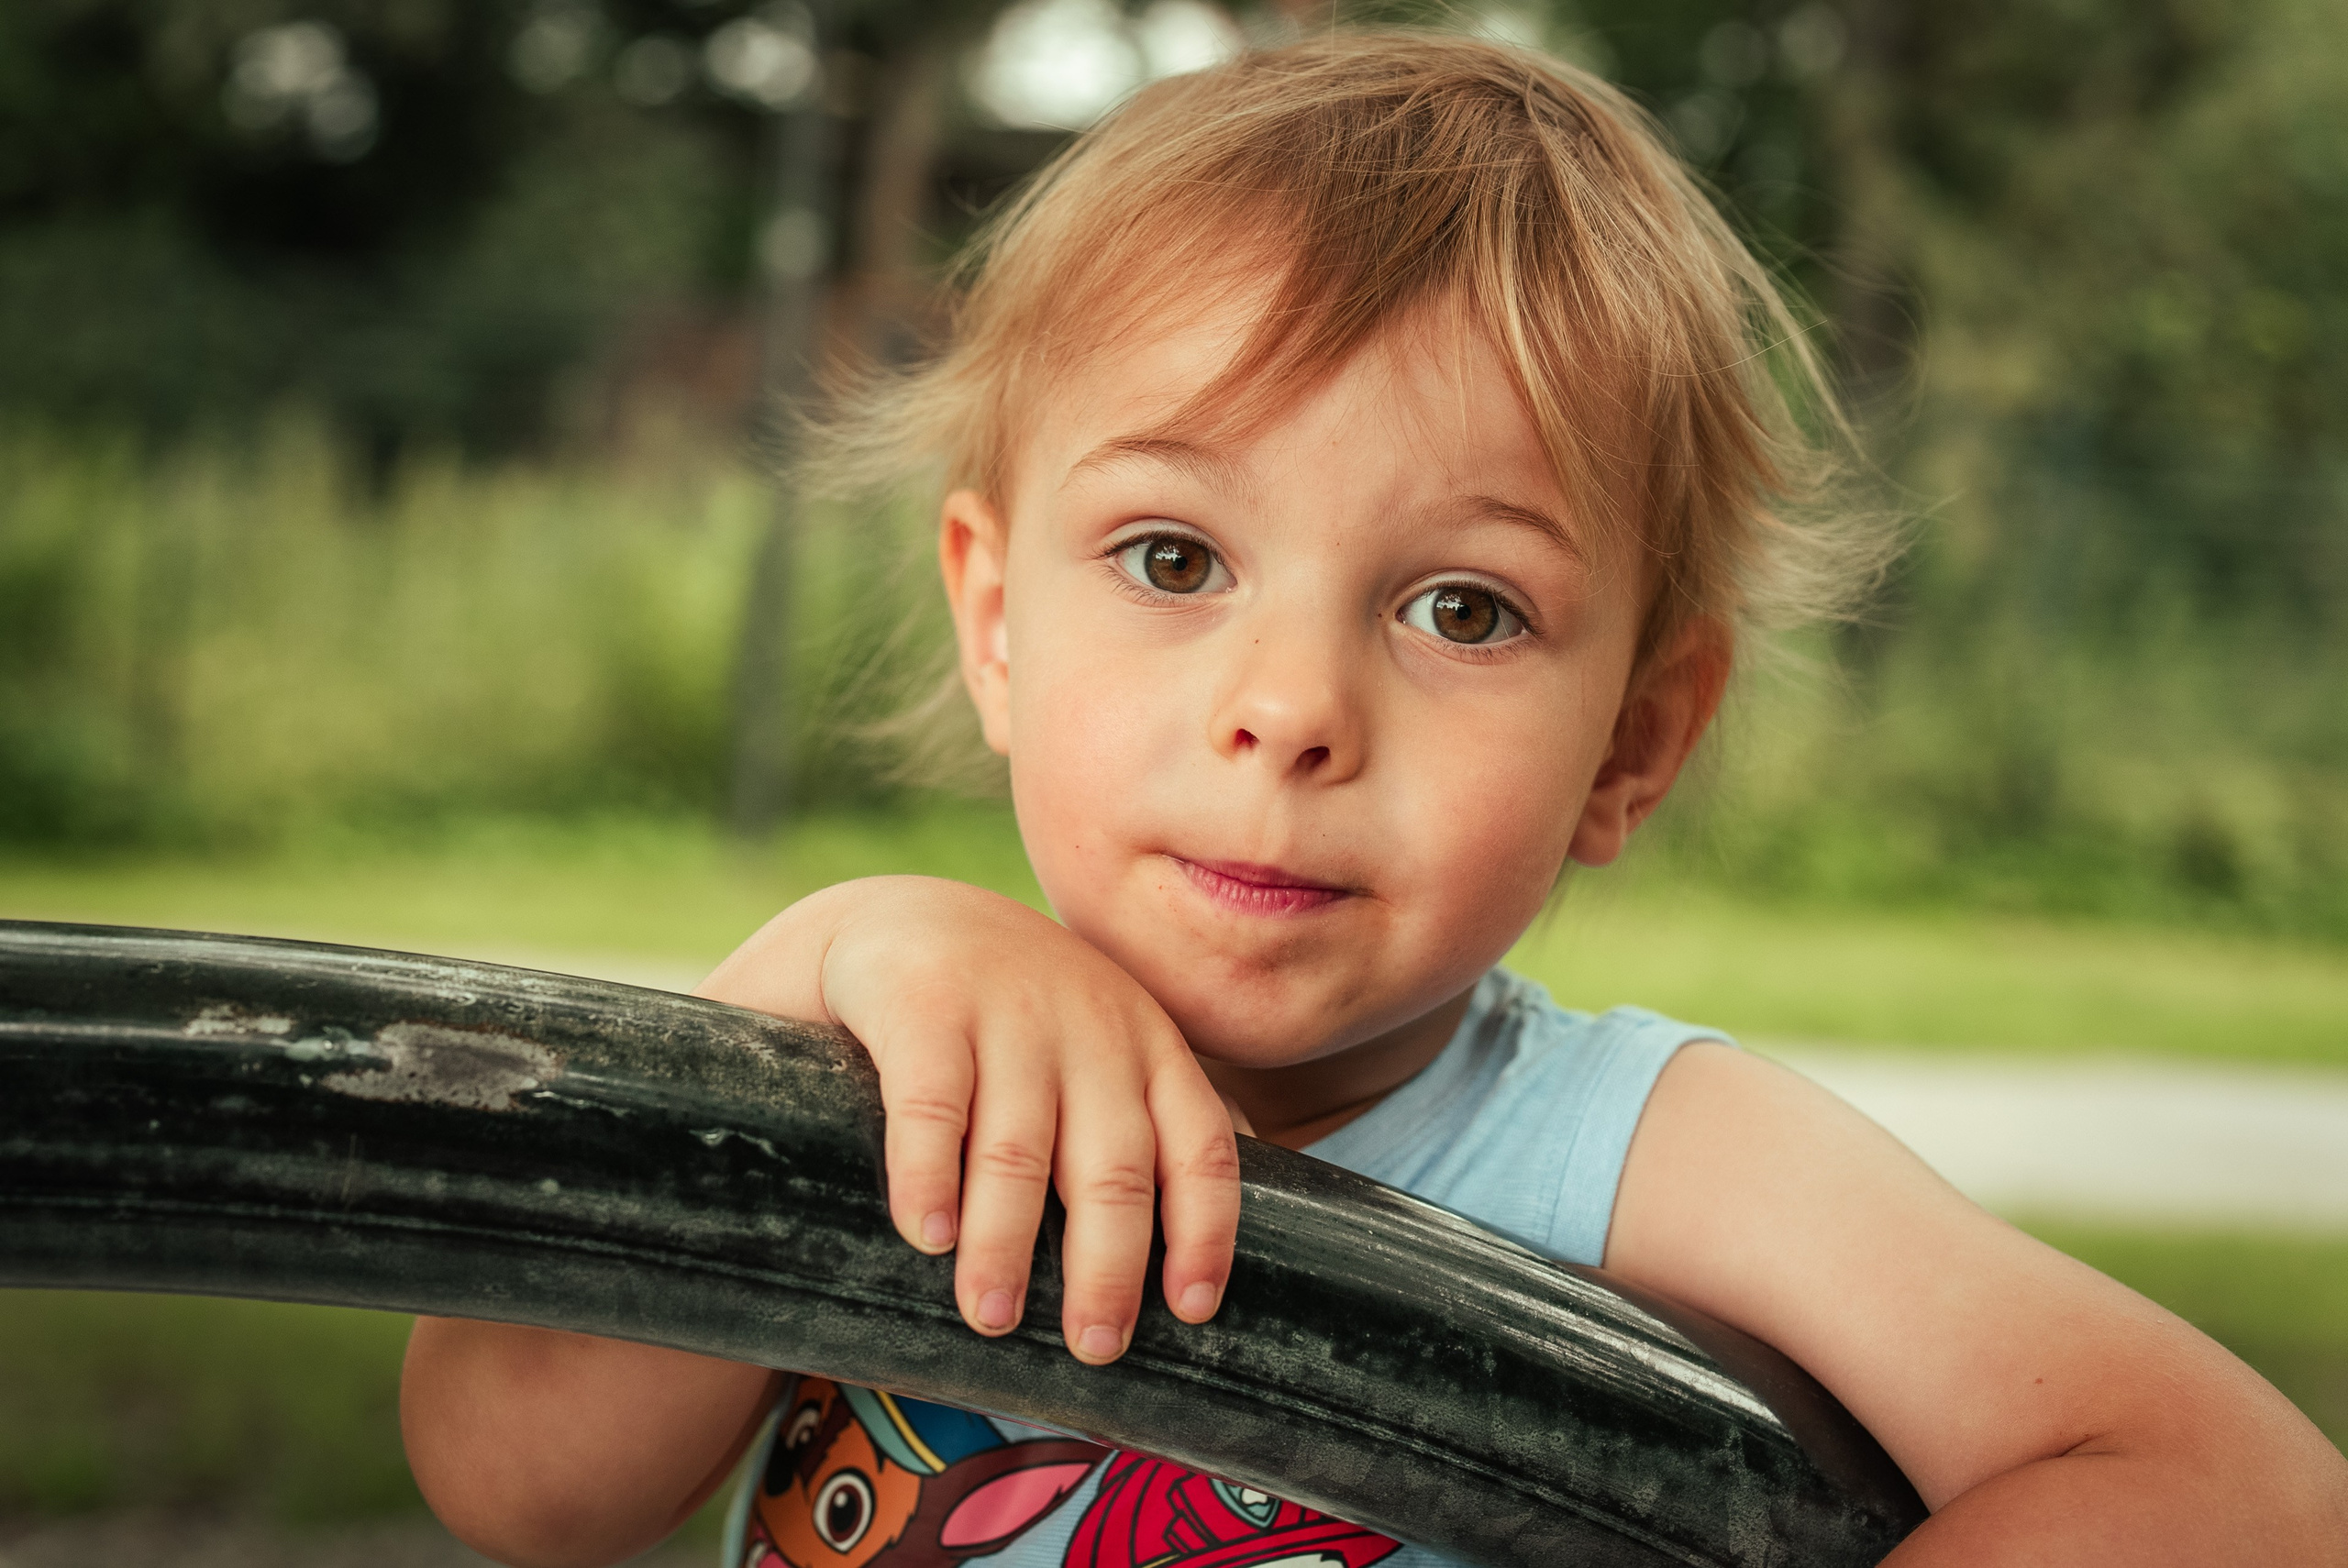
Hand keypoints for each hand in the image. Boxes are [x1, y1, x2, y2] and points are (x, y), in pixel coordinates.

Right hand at [698, 876, 1242, 1364]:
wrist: (902, 920)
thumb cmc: (1015, 1020)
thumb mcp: (1099, 1052)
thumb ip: (1150, 1124)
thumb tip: (1207, 1257)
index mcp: (1148, 1046)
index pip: (1200, 1145)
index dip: (1204, 1230)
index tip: (1191, 1309)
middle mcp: (1090, 1026)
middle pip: (1113, 1164)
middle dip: (1107, 1264)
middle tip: (1094, 1345)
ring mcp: (1007, 1009)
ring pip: (1019, 1147)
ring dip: (1007, 1243)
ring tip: (992, 1319)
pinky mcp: (921, 1002)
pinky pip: (930, 1103)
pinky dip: (929, 1175)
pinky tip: (926, 1236)